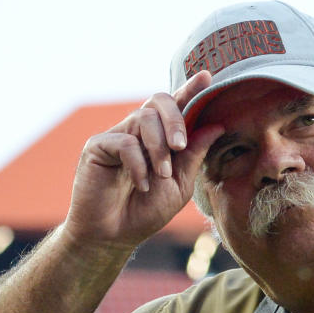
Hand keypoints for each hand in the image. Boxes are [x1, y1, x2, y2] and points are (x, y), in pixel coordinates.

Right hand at [63, 71, 223, 251]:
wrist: (114, 235)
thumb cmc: (145, 211)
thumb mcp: (179, 185)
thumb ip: (194, 155)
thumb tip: (216, 125)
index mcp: (161, 138)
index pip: (177, 106)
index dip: (191, 90)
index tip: (208, 77)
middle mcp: (139, 131)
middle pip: (159, 100)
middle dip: (176, 120)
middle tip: (180, 146)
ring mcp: (117, 136)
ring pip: (144, 118)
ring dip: (158, 148)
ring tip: (162, 175)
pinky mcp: (97, 146)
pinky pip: (124, 142)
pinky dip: (138, 164)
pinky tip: (142, 184)